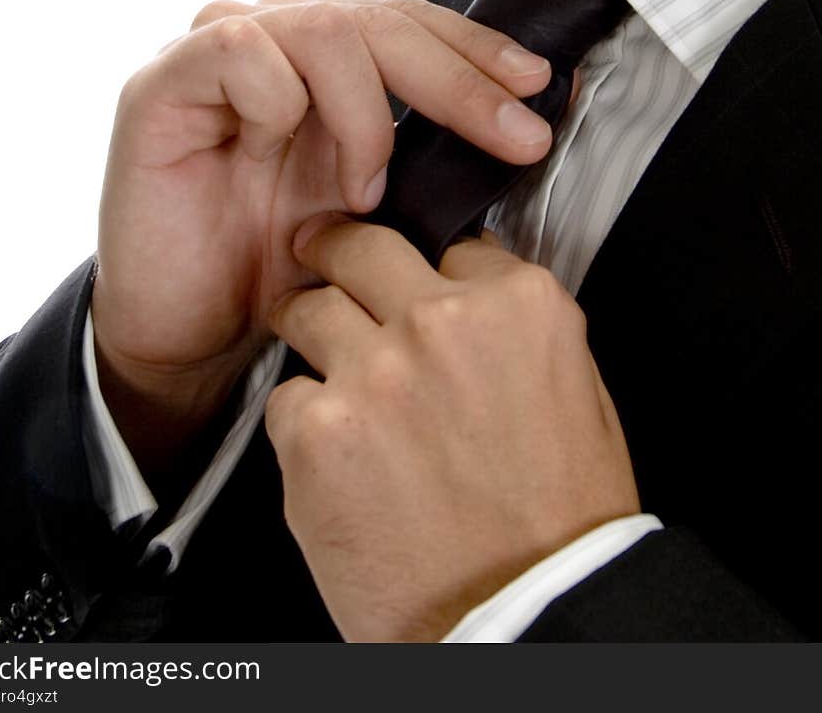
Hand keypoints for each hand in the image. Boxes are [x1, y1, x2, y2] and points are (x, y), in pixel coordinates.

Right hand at [92, 0, 552, 474]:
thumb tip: (522, 121)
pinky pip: (238, 50)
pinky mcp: (159, 84)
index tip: (539, 87)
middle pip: (380, 20)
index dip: (475, 47)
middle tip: (516, 136)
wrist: (186, 336)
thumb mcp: (373, 207)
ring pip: (322, 28)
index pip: (409, 22)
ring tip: (367, 193)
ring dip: (365, 113)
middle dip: (459, 79)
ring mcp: (211, 54)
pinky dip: (277, 105)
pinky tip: (270, 159)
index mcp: (320, 61)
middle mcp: (270, 41)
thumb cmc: (278, 272)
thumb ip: (423, 152)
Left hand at [265, 220, 639, 642]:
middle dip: (337, 248)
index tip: (417, 284)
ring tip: (309, 348)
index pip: (453, 248)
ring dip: (307, 325)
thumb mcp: (579, 395)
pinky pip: (286, 396)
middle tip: (320, 250)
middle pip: (363, 247)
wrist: (524, 619)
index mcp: (520, 307)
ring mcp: (375, 373)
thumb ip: (519, 332)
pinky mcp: (317, 432)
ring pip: (308, 308)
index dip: (432, 271)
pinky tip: (332, 453)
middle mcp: (443, 324)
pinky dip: (302, 421)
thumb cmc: (557, 523)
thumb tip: (475, 298)